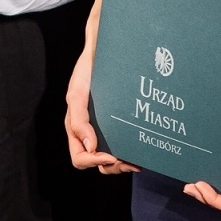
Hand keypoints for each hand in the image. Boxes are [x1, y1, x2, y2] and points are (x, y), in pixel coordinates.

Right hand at [66, 44, 139, 173]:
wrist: (102, 53)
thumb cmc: (86, 73)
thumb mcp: (77, 94)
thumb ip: (79, 121)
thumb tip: (90, 147)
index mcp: (76, 129)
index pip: (80, 158)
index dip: (94, 161)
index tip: (111, 156)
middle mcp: (91, 133)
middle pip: (99, 163)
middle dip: (114, 167)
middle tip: (131, 162)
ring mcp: (105, 130)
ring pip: (113, 159)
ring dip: (125, 163)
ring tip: (139, 159)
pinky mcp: (119, 123)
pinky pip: (125, 144)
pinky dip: (133, 150)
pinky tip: (143, 147)